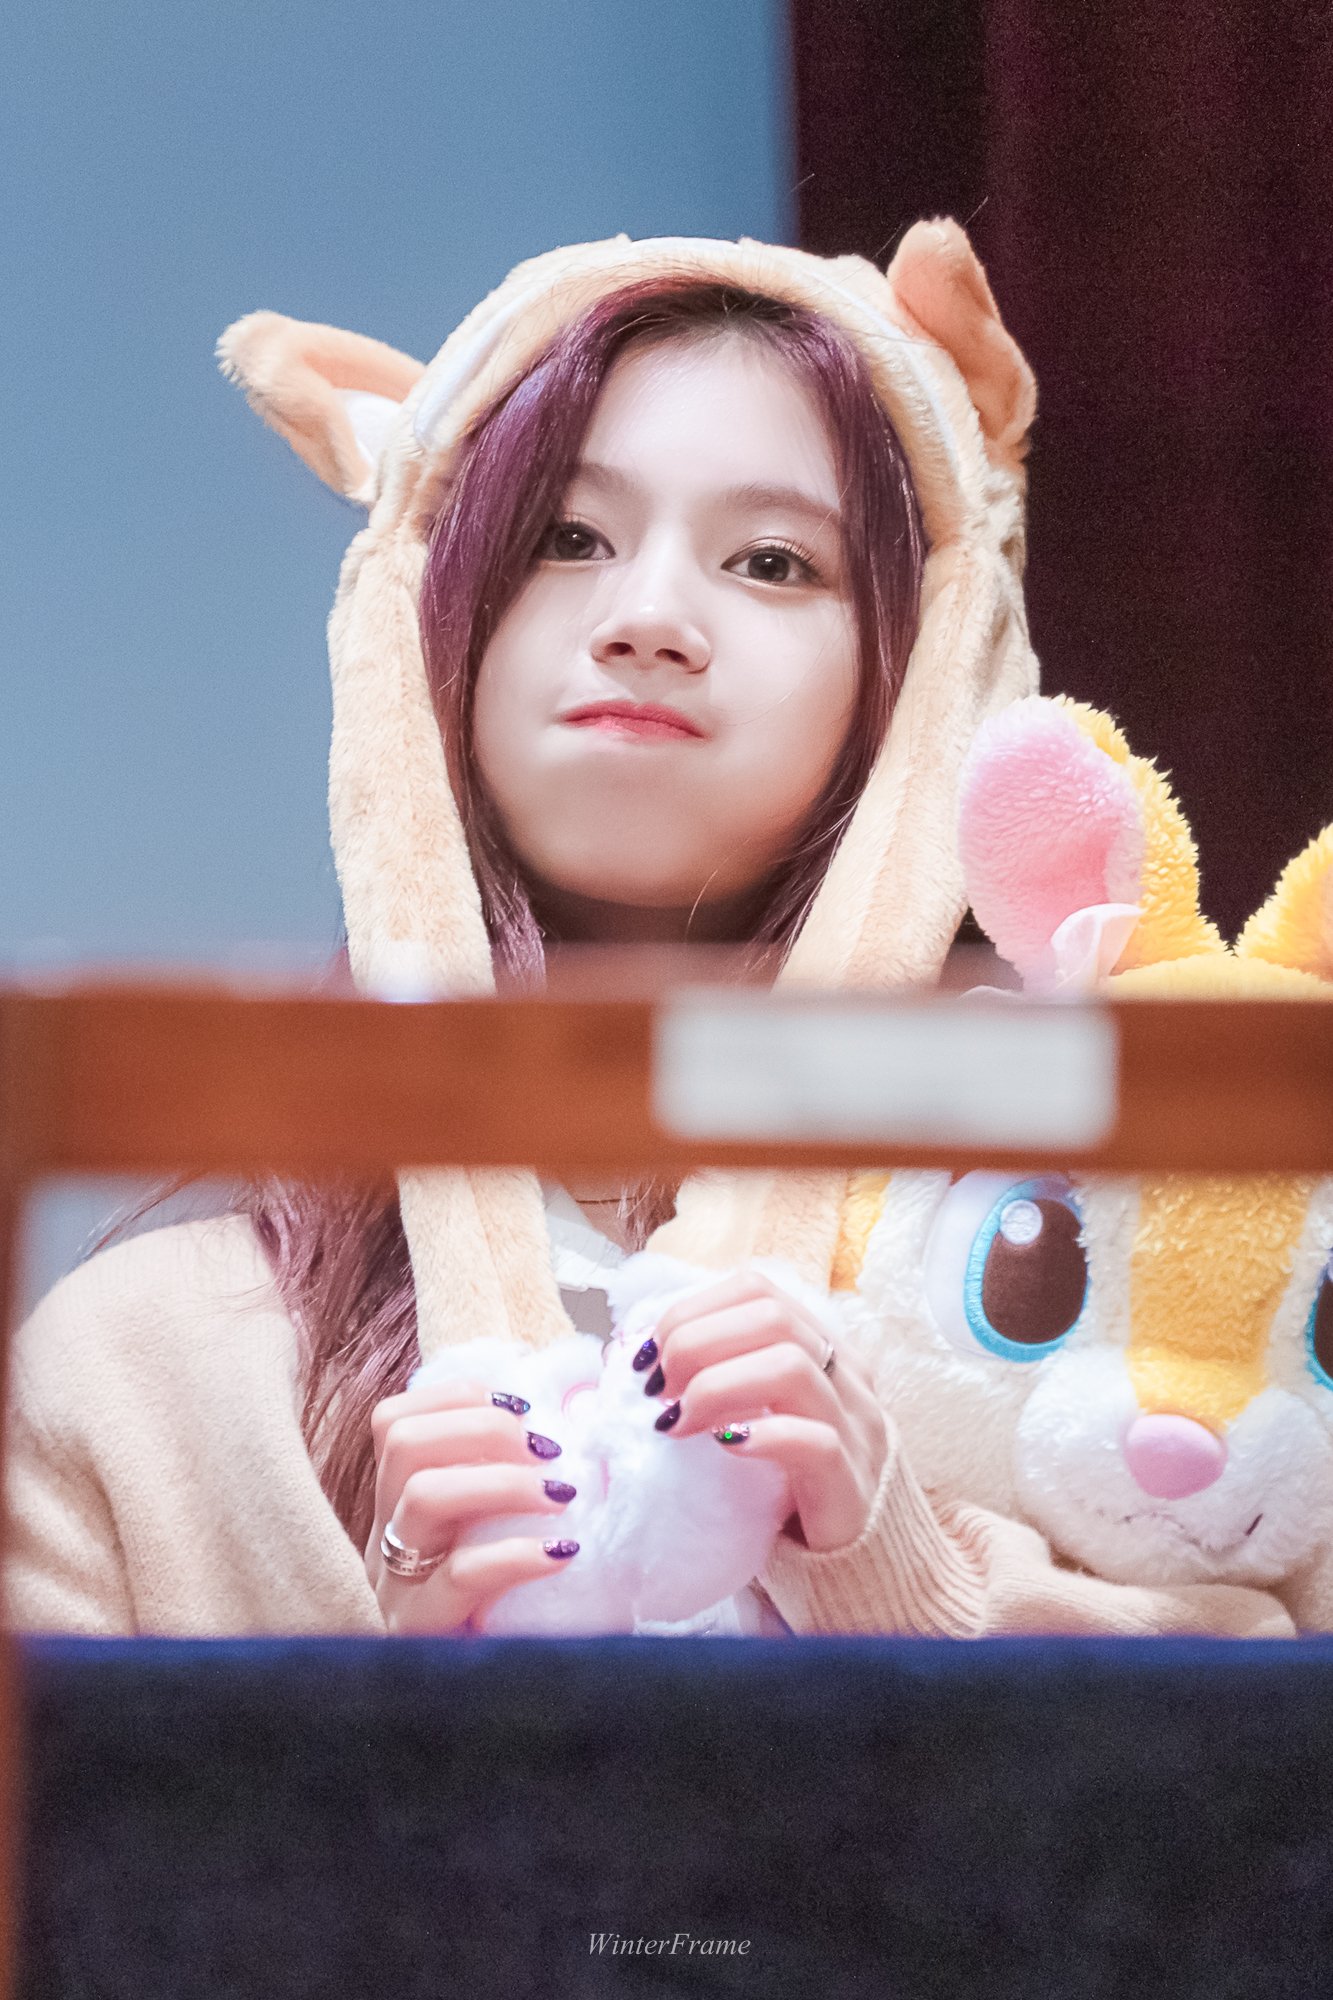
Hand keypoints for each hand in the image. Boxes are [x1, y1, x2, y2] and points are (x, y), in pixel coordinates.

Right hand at [365, 1378, 578, 1634]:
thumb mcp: (492, 1538)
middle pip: (403, 1442)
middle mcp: (388, 1535)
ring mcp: (397, 1584)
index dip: (458, 1397)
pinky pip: (461, 1578)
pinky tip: (561, 1551)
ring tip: (562, 1493)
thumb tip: (588, 1400)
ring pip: (422, 1497)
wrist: (473, 1714)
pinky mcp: (423, 1629)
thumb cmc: (498, 1612)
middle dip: (482, 1427)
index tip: (524, 1403)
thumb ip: (519, 1478)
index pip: (396, 1420)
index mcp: (400, 1504)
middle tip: (549, 1446)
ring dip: (502, 1480)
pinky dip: (516, 1553)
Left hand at [643, 1270, 887, 1551]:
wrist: (860, 1562)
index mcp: (821, 1347)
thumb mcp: (756, 1416)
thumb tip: (631, 1358)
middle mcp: (846, 1375)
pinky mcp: (852, 1483)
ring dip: (717, 1386)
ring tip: (675, 1424)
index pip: (756, 1289)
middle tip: (656, 1390)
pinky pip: (813, 1442)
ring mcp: (855, 1426)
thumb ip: (714, 1379)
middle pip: (772, 1316)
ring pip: (792, 1367)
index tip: (648, 1356)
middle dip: (696, 1343)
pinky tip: (724, 1448)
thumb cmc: (790, 1483)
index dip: (692, 1310)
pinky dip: (761, 1436)